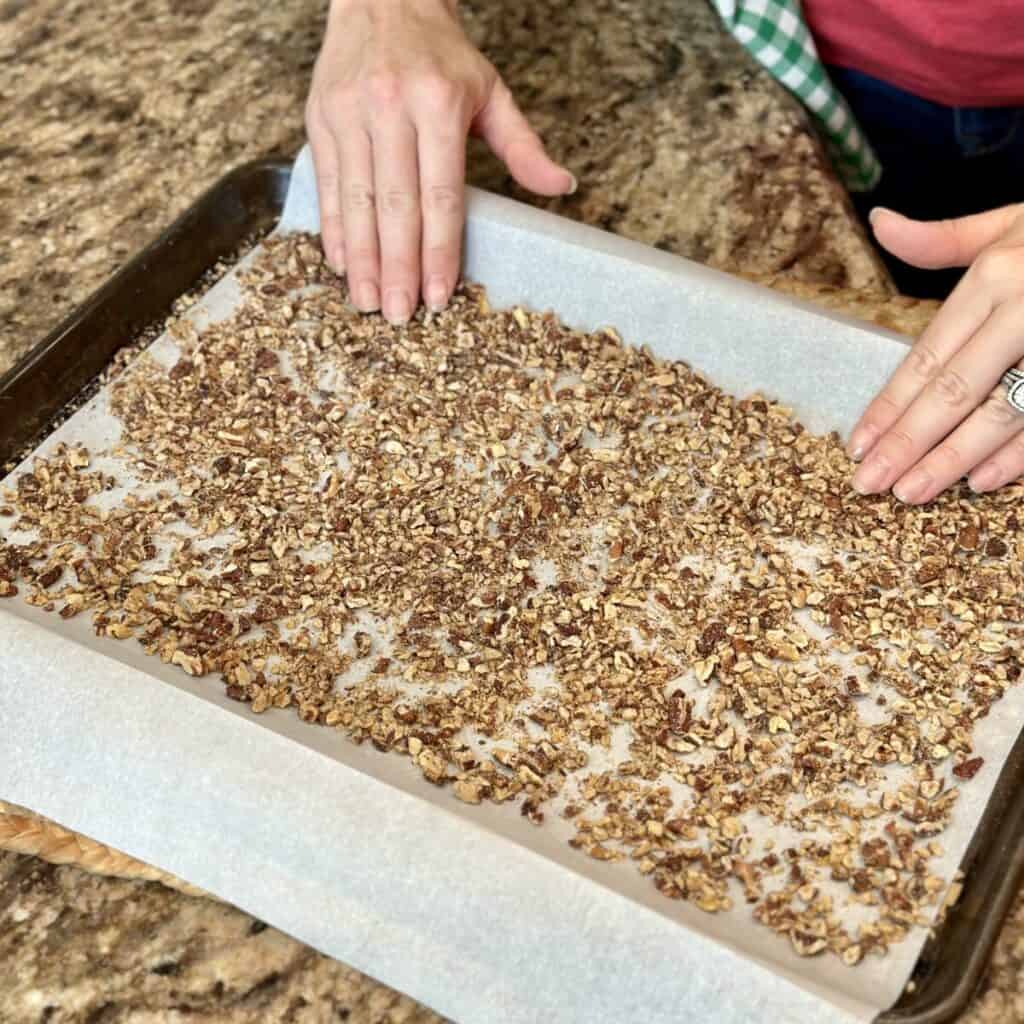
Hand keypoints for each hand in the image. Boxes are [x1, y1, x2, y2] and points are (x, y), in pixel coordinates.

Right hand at [305, 0, 575, 324]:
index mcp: (438, 105)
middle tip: (400, 315)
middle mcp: (389, 108)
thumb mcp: (490, 90)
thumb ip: (523, 145)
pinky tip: (343, 264)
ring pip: (355, 201)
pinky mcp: (320, 118)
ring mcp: (348, 113)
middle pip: (395, 206)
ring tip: (368, 303)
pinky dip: (333, 228)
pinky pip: (326, 184)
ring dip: (363, 259)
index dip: (438, 250)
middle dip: (398, 267)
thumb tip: (562, 187)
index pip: (440, 195)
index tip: (439, 294)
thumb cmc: (440, 54)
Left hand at [847, 204, 1023, 501]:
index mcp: (995, 276)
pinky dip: (1019, 453)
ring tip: (911, 492)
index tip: (857, 443)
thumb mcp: (1010, 223)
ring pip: (1000, 411)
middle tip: (867, 483)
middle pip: (954, 390)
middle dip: (907, 442)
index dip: (889, 404)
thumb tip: (879, 224)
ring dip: (953, 457)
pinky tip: (982, 481)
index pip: (927, 356)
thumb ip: (943, 240)